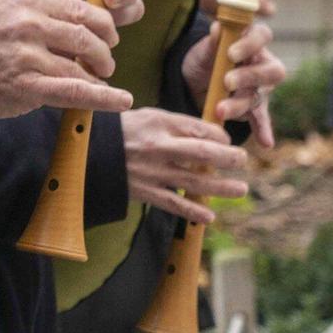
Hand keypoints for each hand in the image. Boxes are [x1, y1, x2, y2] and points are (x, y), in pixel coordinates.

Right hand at [0, 0, 134, 120]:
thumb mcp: (2, 4)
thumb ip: (36, 7)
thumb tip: (71, 16)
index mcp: (29, 2)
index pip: (81, 9)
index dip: (103, 24)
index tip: (109, 35)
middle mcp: (32, 26)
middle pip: (86, 36)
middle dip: (104, 51)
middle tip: (106, 61)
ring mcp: (30, 57)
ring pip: (82, 66)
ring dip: (100, 75)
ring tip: (104, 80)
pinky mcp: (28, 86)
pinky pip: (74, 92)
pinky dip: (103, 98)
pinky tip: (122, 100)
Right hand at [121, 107, 249, 223]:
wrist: (89, 153)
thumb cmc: (123, 131)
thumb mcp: (149, 116)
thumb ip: (178, 124)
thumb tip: (212, 135)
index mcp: (159, 122)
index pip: (199, 128)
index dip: (220, 135)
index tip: (228, 140)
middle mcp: (158, 146)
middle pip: (202, 152)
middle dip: (228, 157)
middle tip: (243, 160)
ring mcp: (152, 171)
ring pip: (194, 180)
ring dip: (221, 187)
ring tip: (241, 189)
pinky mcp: (145, 191)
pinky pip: (173, 203)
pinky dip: (193, 210)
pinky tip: (210, 216)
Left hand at [181, 22, 285, 146]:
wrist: (195, 79)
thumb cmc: (205, 58)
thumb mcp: (204, 49)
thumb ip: (213, 41)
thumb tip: (217, 28)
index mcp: (252, 41)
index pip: (262, 36)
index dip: (250, 44)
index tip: (230, 53)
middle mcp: (262, 64)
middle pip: (271, 70)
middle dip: (250, 77)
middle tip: (227, 82)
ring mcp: (260, 88)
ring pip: (258, 96)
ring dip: (240, 105)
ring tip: (220, 110)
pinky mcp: (254, 108)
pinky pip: (261, 118)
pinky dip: (263, 129)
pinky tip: (265, 142)